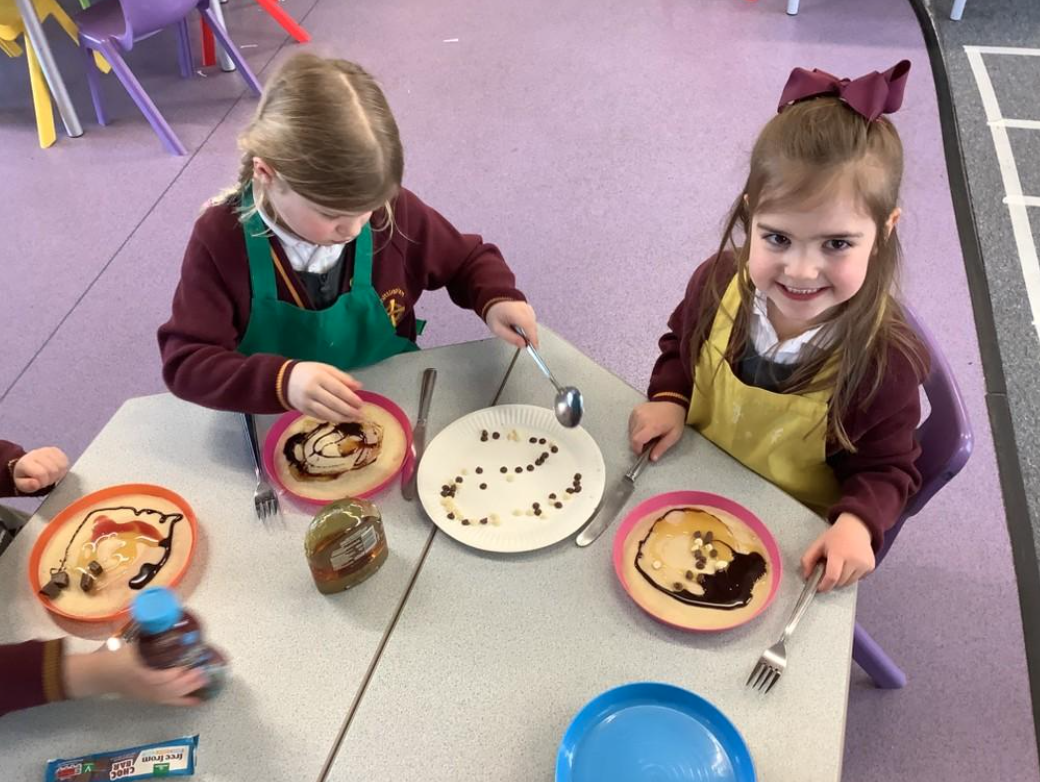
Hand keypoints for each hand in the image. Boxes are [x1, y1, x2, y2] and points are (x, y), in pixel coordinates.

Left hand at [13, 447, 68, 492]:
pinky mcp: (55, 450)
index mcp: (25, 463)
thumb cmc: (26, 477)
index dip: (43, 482)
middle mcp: (36, 453)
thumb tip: (35, 484)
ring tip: (50, 476)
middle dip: (51, 479)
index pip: (41, 474)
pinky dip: (62, 470)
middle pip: (53, 470)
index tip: (39, 484)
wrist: (27, 466)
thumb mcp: (22, 485)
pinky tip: (55, 471)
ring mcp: (47, 450)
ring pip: (61, 466)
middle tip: (45, 480)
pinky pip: (65, 462)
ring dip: (58, 475)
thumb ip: (27, 486)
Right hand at [64, 642, 207, 706]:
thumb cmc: (115, 657)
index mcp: (137, 672)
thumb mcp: (130, 642)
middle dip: (187, 681)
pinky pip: (168, 702)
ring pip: (170, 696)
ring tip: (205, 679)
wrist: (98, 675)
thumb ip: (147, 630)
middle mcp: (143, 687)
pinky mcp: (148, 699)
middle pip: (168, 688)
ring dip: (189, 689)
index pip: (157, 677)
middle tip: (204, 670)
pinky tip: (198, 699)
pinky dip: (184, 701)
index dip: (173, 674)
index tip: (187, 665)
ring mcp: (146, 695)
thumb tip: (163, 614)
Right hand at [286, 362, 363, 422]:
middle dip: (348, 410)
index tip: (361, 403)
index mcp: (318, 376)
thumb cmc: (309, 372)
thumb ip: (342, 377)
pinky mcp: (304, 411)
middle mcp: (312, 390)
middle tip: (360, 414)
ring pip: (327, 413)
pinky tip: (342, 420)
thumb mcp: (325, 369)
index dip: (350, 398)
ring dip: (342, 418)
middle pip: (333, 403)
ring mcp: (307, 402)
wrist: (284, 380)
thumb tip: (359, 386)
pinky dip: (332, 419)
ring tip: (354, 419)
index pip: (337, 389)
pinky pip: (320, 417)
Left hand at [485, 301, 538, 348]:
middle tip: (524, 343)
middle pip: (532, 325)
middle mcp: (523, 307)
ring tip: (517, 333)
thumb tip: (523, 344)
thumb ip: (511, 338)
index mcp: (514, 312)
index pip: (528, 325)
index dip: (533, 337)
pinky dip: (529, 326)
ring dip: (529, 331)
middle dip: (530, 337)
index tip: (535, 347)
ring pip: (533, 323)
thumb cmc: (495, 315)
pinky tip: (520, 327)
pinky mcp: (528, 308)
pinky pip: (532, 319)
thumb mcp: (498, 330)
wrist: (494, 301)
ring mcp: (527, 306)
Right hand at [628, 401, 685, 460]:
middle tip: (648, 443)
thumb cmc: (674, 420)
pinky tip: (645, 426)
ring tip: (648, 433)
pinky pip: (631, 424)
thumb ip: (662, 448)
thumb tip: (652, 458)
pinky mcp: (634, 410)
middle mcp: (641, 418)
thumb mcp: (673, 436)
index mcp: (652, 426)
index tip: (642, 452)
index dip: (637, 449)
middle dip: (638, 443)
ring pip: (631, 431)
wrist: (672, 402)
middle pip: (633, 437)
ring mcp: (637, 413)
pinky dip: (635, 428)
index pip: (637, 440)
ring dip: (637, 436)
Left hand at [800, 513, 874, 591]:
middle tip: (828, 570)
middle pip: (840, 582)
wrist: (856, 528)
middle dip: (832, 581)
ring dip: (841, 580)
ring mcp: (864, 564)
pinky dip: (851, 576)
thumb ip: (807, 560)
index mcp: (839, 553)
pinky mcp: (871, 567)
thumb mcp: (818, 544)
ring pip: (849, 583)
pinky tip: (849, 565)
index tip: (819, 587)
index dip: (824, 586)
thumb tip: (806, 576)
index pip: (832, 577)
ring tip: (839, 566)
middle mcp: (854, 560)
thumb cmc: (835, 536)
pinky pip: (858, 579)